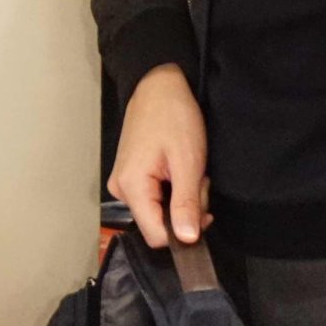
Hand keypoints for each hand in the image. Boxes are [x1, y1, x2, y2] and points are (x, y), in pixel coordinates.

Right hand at [108, 65, 210, 246]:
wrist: (159, 86)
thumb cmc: (172, 115)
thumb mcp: (188, 162)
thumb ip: (186, 204)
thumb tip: (186, 239)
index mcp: (132, 186)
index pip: (156, 235)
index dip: (183, 232)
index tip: (203, 213)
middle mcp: (122, 189)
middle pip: (159, 223)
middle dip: (187, 209)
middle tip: (198, 179)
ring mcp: (125, 182)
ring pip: (161, 210)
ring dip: (183, 196)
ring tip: (190, 168)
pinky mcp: (131, 176)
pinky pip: (156, 196)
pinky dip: (174, 187)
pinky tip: (179, 168)